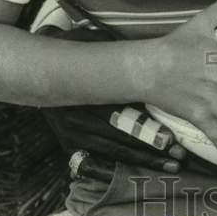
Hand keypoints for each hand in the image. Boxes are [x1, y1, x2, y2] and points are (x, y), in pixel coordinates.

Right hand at [38, 26, 186, 173]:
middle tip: (178, 158)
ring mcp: (72, 134)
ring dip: (142, 160)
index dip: (150, 131)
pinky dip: (118, 164)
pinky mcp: (68, 144)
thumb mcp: (95, 46)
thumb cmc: (75, 50)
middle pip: (121, 139)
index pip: (124, 118)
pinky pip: (96, 159)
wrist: (37, 68)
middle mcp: (79, 119)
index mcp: (88, 95)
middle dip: (152, 150)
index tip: (172, 140)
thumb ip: (119, 59)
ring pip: (113, 152)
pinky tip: (140, 169)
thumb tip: (152, 57)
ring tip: (168, 165)